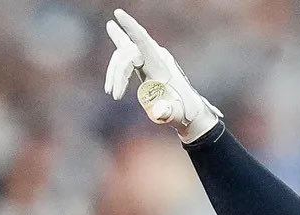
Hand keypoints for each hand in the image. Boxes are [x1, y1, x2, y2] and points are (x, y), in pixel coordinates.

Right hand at [104, 8, 222, 142]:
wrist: (187, 110)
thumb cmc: (181, 112)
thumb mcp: (173, 115)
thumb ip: (166, 112)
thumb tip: (159, 113)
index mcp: (162, 66)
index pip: (143, 43)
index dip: (131, 28)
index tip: (118, 14)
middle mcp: (157, 57)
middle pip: (128, 52)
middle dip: (117, 72)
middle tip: (113, 95)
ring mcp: (152, 57)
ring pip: (124, 54)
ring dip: (115, 72)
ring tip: (112, 92)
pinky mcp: (147, 61)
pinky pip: (129, 49)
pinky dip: (118, 45)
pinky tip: (112, 26)